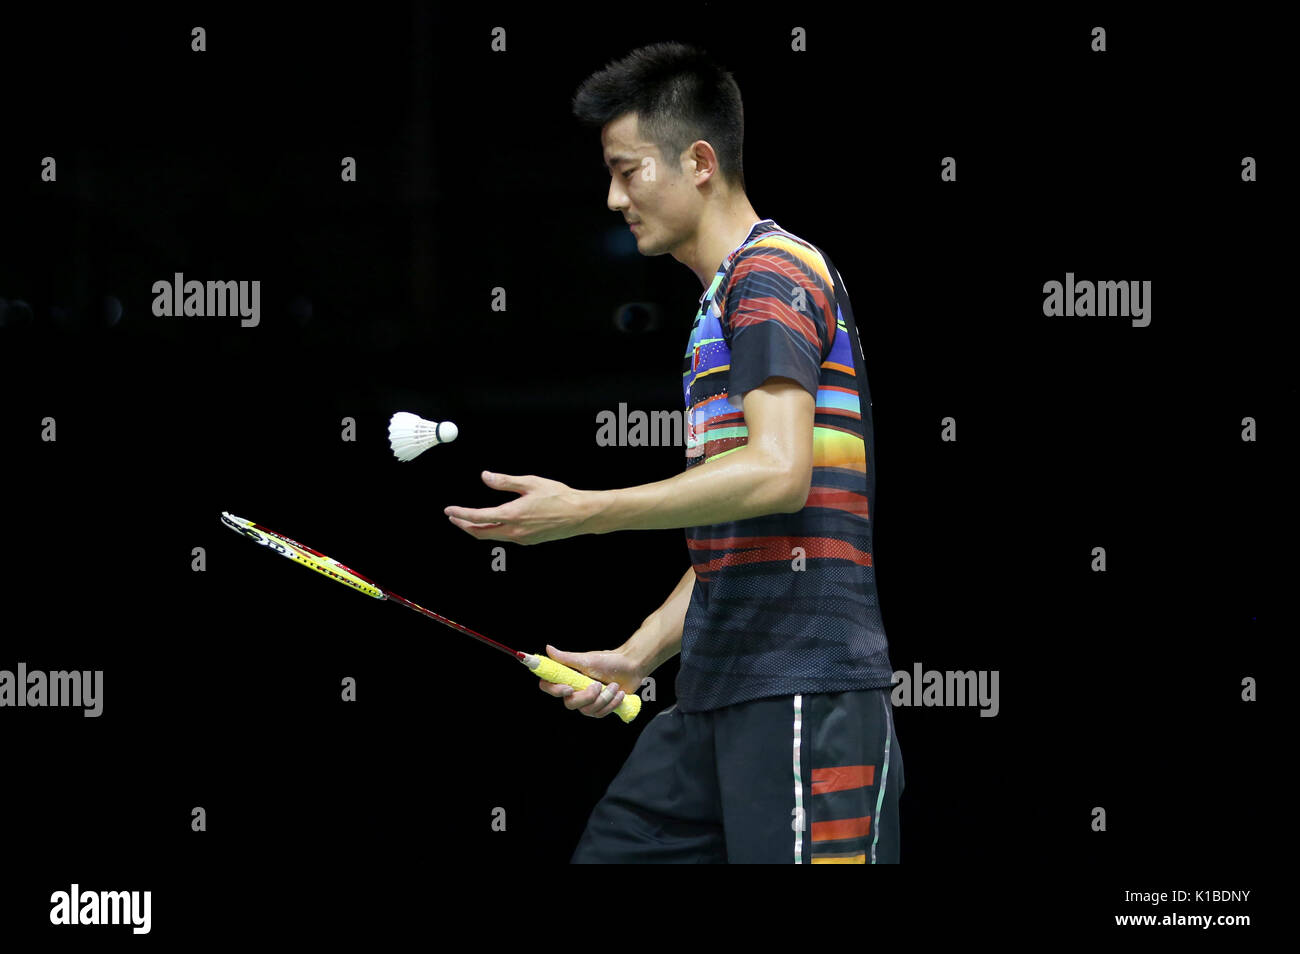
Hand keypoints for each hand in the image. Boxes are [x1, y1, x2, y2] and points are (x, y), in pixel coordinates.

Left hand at [444, 471, 594, 544]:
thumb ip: (505, 481)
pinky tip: (493, 524)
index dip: (461, 514)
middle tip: (454, 518)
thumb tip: (486, 477)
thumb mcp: (531, 483)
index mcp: (512, 515)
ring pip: (492, 536)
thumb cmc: (559, 497)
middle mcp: (515, 531)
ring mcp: (522, 538)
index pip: (478, 517)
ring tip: (469, 521)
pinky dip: (493, 531)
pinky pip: (505, 537)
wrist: (580, 515)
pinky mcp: (529, 540)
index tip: (450, 511)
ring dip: (478, 529)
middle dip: (464, 526)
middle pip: (481, 532)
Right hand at [537, 644, 647, 718]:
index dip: (555, 691)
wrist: (631, 667)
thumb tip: (548, 648)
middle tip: (599, 684)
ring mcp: (587, 702)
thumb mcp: (586, 659)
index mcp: (568, 677)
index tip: (569, 688)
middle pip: (570, 704)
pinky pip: (600, 714)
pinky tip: (619, 693)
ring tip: (614, 685)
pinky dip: (612, 703)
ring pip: (587, 711)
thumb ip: (566, 658)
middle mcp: (575, 691)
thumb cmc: (609, 660)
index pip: (548, 687)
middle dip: (588, 696)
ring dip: (604, 698)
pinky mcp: (599, 709)